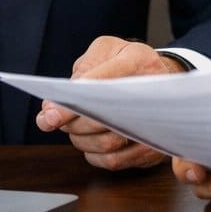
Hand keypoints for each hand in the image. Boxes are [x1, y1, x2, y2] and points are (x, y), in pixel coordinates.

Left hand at [35, 36, 183, 169]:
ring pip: (107, 144)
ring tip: (74, 127)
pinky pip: (116, 161)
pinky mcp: (154, 147)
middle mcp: (154, 91)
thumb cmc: (127, 62)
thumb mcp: (106, 50)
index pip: (102, 82)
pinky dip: (94, 155)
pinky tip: (90, 141)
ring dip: (81, 140)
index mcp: (139, 60)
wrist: (162, 78)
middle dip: (72, 123)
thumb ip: (82, 70)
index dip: (72, 103)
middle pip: (103, 119)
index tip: (48, 115)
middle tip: (55, 120)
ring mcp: (157, 122)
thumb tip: (54, 106)